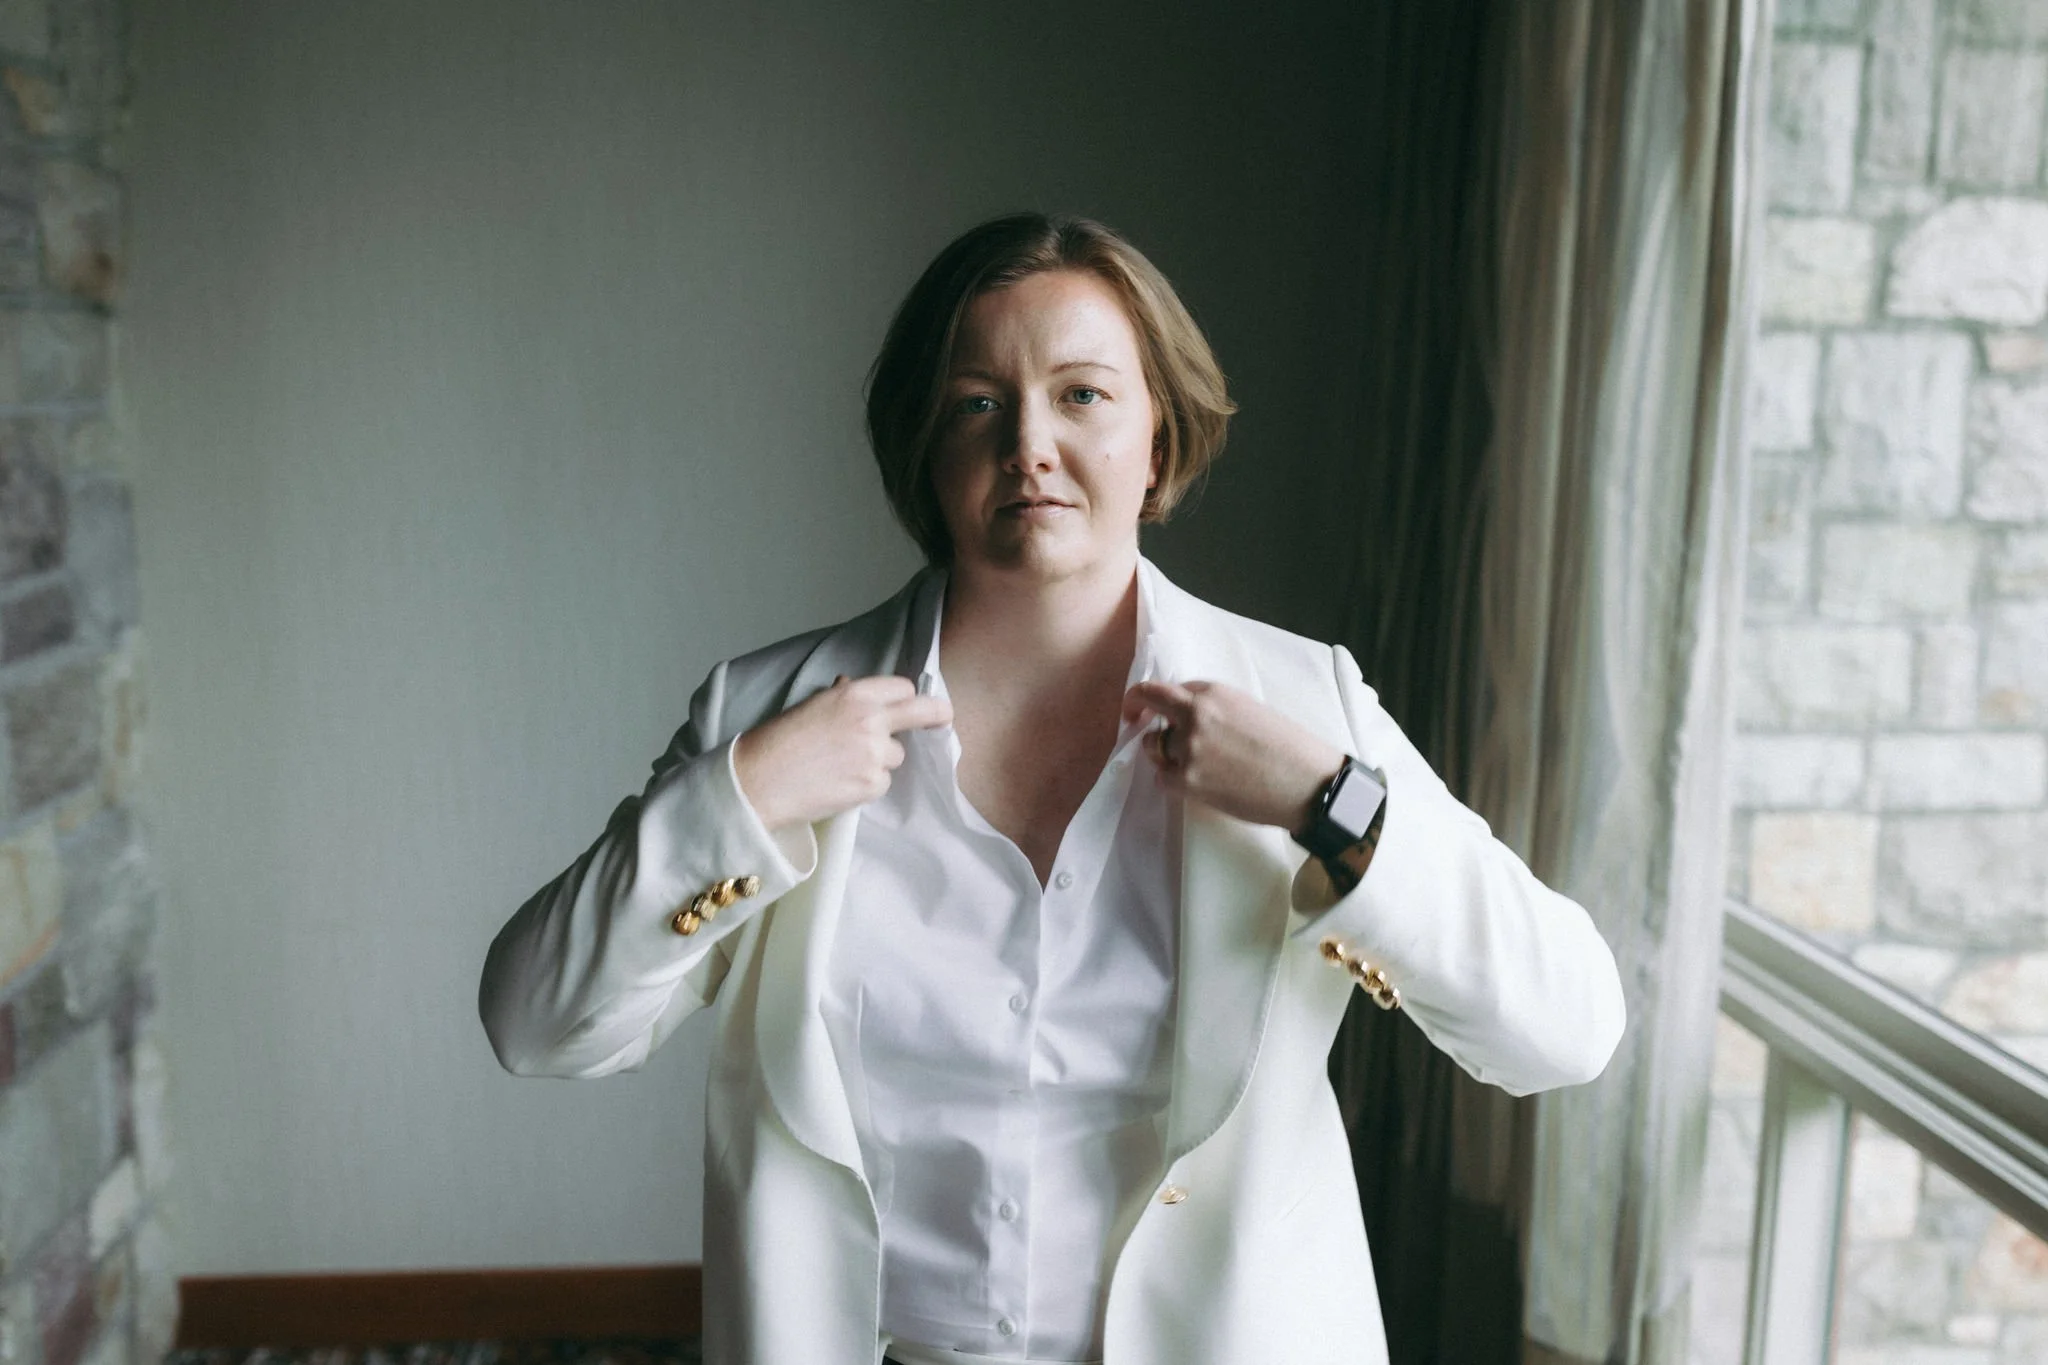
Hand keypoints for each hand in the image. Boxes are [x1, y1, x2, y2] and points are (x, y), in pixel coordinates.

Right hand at [732, 675, 951, 830]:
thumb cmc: (776, 741)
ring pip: (896, 756)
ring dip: (879, 761)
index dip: (903, 698)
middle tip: (944, 718)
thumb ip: (840, 696)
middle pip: (921, 712)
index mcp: (854, 694)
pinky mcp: (872, 784)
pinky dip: (867, 785)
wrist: (758, 780)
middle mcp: (871, 719)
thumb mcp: (811, 706)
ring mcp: (874, 753)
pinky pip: (882, 782)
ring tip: (843, 766)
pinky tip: (839, 784)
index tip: (910, 705)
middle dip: (937, 714)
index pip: (902, 688)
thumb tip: (850, 684)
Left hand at [1122, 679, 1345, 831]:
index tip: (1154, 707)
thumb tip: (1188, 716)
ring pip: (1152, 746)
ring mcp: (1189, 749)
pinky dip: (1173, 781)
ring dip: (1162, 753)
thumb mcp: (1251, 710)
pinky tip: (1195, 785)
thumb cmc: (1289, 747)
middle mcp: (1196, 714)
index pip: (1173, 688)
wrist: (1308, 784)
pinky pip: (1163, 778)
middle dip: (1135, 706)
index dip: (1164, 699)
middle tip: (1133, 719)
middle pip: (1148, 700)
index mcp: (1214, 693)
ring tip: (1189, 764)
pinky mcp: (1188, 781)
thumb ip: (1217, 708)